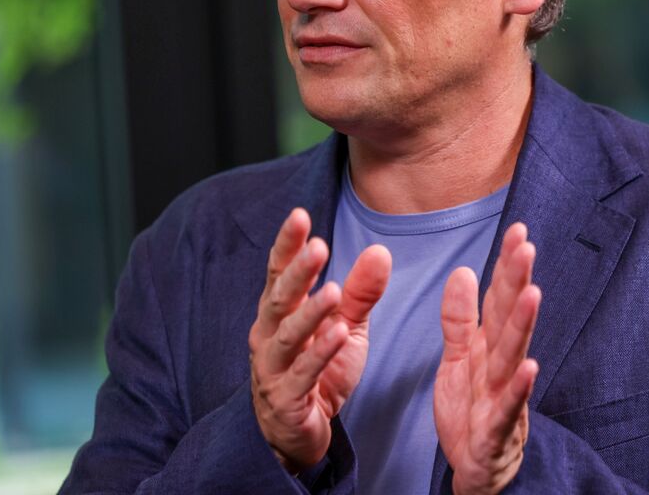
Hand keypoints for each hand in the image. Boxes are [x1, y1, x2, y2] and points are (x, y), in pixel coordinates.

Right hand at [248, 207, 390, 471]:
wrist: (298, 434)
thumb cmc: (317, 373)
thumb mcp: (345, 327)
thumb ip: (360, 293)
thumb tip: (380, 251)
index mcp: (279, 314)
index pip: (280, 273)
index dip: (288, 245)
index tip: (300, 215)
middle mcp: (269, 336)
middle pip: (280, 298)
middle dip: (298, 272)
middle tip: (318, 246)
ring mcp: (273, 369)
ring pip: (287, 336)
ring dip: (310, 312)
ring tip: (334, 291)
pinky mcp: (286, 399)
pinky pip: (302, 374)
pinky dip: (320, 353)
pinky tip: (338, 334)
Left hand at [435, 223, 540, 494]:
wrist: (476, 468)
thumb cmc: (473, 410)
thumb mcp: (458, 358)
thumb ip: (460, 318)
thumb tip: (463, 271)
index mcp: (489, 347)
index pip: (499, 300)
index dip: (507, 267)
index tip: (518, 230)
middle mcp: (501, 366)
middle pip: (510, 319)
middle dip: (517, 282)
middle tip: (526, 247)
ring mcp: (503, 397)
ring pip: (513, 356)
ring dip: (524, 325)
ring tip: (532, 293)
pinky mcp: (497, 430)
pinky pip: (509, 407)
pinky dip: (519, 388)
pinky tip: (530, 366)